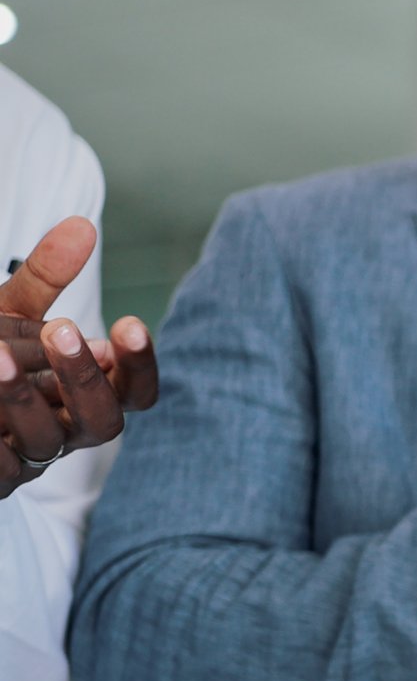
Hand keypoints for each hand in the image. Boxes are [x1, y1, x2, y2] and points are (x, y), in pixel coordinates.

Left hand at [0, 217, 157, 497]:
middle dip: (85, 377)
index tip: (128, 324)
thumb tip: (83, 225)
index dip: (139, 364)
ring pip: (47, 441)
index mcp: (89, 394)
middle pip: (106, 421)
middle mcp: (70, 430)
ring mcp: (31, 455)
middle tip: (63, 329)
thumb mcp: (12, 312)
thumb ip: (46, 276)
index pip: (137, 391)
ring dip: (24, 397)